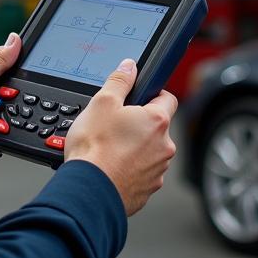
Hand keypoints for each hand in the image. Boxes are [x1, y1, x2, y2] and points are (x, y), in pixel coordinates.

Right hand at [63, 58, 177, 215]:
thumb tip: (129, 67)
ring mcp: (157, 171)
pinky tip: (111, 165)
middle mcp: (164, 147)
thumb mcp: (102, 102)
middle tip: (115, 123)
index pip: (168, 97)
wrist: (89, 190)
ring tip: (109, 146)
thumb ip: (120, 80)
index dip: (152, 93)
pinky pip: (142, 172)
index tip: (139, 96)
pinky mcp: (147, 190)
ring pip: (149, 150)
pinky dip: (129, 167)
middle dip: (139, 123)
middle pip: (157, 126)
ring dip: (135, 146)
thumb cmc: (95, 148)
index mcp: (157, 121)